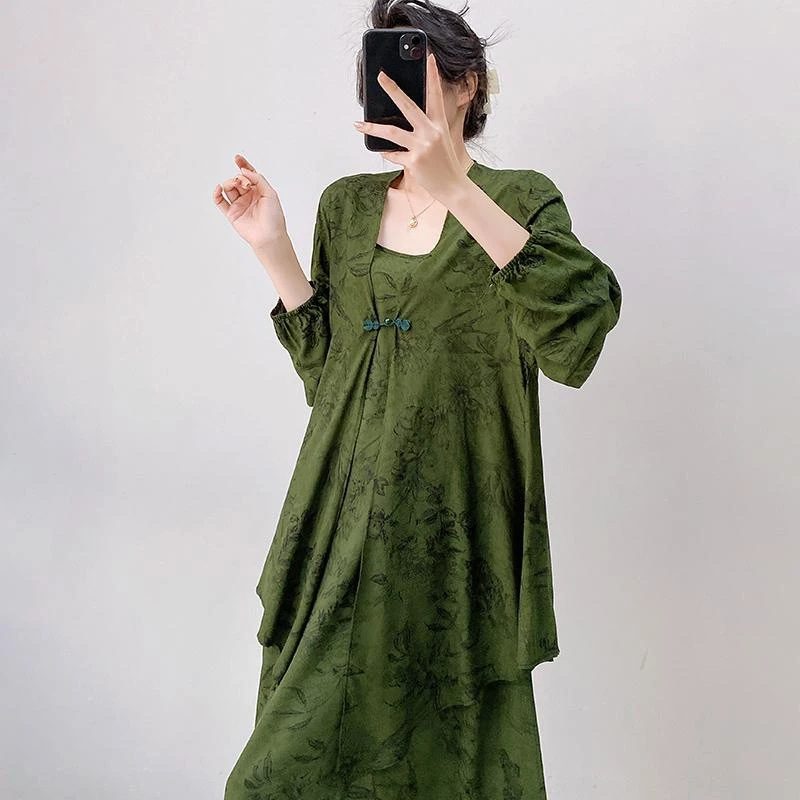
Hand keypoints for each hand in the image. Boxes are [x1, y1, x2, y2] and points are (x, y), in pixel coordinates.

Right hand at [213, 154, 287, 250]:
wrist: (269, 236)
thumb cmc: (274, 217)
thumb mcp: (270, 193)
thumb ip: (258, 179)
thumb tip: (244, 171)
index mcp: (259, 191)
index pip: (249, 175)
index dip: (243, 165)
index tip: (237, 158)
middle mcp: (248, 197)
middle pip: (237, 180)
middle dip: (239, 178)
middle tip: (245, 183)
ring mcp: (239, 205)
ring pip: (228, 188)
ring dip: (229, 183)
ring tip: (235, 186)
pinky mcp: (231, 214)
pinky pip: (220, 201)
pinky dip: (216, 194)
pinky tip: (218, 188)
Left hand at [354, 53, 469, 201]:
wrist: (452, 187)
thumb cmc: (446, 163)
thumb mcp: (443, 140)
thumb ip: (430, 126)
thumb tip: (408, 116)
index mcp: (439, 124)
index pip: (436, 95)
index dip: (433, 76)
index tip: (430, 58)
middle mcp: (430, 132)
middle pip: (407, 106)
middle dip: (392, 89)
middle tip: (380, 77)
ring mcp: (421, 147)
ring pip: (390, 132)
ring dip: (372, 128)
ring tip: (358, 125)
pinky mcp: (413, 161)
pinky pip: (392, 154)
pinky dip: (386, 153)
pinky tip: (382, 150)